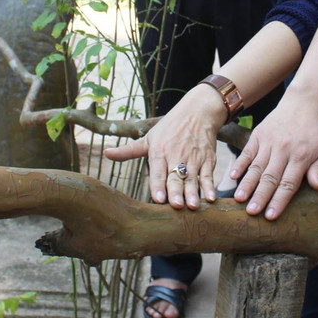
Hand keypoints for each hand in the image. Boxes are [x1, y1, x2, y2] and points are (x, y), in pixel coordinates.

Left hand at [104, 84, 224, 208]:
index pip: (157, 171)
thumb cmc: (170, 127)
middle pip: (175, 176)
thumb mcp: (148, 138)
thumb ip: (128, 151)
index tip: (158, 199)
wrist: (198, 112)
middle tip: (175, 205)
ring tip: (193, 206)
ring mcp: (193, 158)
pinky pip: (208, 175)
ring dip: (193, 192)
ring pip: (192, 178)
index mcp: (159, 151)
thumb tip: (106, 153)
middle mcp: (176, 155)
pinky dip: (210, 187)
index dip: (158, 185)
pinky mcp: (207, 160)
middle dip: (176, 191)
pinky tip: (211, 198)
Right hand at [228, 95, 317, 220]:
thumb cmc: (314, 132)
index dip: (279, 201)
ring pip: (256, 166)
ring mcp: (269, 142)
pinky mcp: (258, 135)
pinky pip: (247, 152)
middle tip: (251, 213)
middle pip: (270, 177)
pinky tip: (232, 176)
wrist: (302, 103)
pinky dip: (239, 163)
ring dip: (247, 183)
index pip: (288, 183)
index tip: (270, 216)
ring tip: (239, 199)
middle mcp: (283, 150)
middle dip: (260, 196)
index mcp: (301, 157)